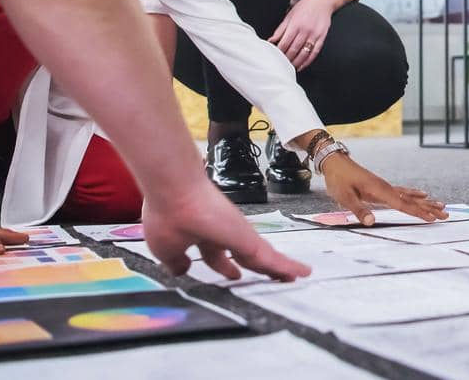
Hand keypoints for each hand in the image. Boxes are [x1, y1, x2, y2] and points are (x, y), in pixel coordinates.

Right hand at [142, 177, 310, 281]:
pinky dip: (287, 267)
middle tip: (273, 277)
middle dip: (259, 268)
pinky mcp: (249, 237)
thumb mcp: (166, 249)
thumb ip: (176, 262)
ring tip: (295, 277)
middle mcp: (225, 233)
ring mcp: (239, 233)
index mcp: (203, 237)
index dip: (226, 268)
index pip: (218, 256)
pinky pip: (272, 258)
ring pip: (264, 256)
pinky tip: (302, 274)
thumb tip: (181, 270)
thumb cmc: (167, 214)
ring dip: (279, 269)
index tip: (234, 276)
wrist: (175, 190)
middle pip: (247, 256)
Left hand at [269, 0, 335, 70]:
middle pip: (294, 49)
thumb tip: (271, 40)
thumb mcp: (289, 15)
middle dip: (286, 59)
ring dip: (296, 62)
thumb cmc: (305, 7)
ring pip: (304, 53)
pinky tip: (302, 65)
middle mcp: (305, 30)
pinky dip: (307, 61)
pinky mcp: (322, 38)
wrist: (323, 1)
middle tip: (280, 65)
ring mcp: (314, 35)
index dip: (279, 52)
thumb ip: (280, 29)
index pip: (284, 42)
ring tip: (290, 68)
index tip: (274, 57)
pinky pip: (314, 53)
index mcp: (295, 24)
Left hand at [319, 154, 447, 224]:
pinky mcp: (382, 186)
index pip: (403, 205)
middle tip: (446, 214)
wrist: (336, 162)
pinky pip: (403, 192)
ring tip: (442, 206)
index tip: (432, 218)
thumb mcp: (345, 197)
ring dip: (426, 202)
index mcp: (380, 191)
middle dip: (429, 208)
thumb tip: (371, 222)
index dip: (418, 212)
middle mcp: (386, 188)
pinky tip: (422, 195)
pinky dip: (415, 195)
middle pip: (412, 200)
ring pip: (410, 196)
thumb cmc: (339, 180)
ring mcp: (386, 186)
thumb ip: (359, 209)